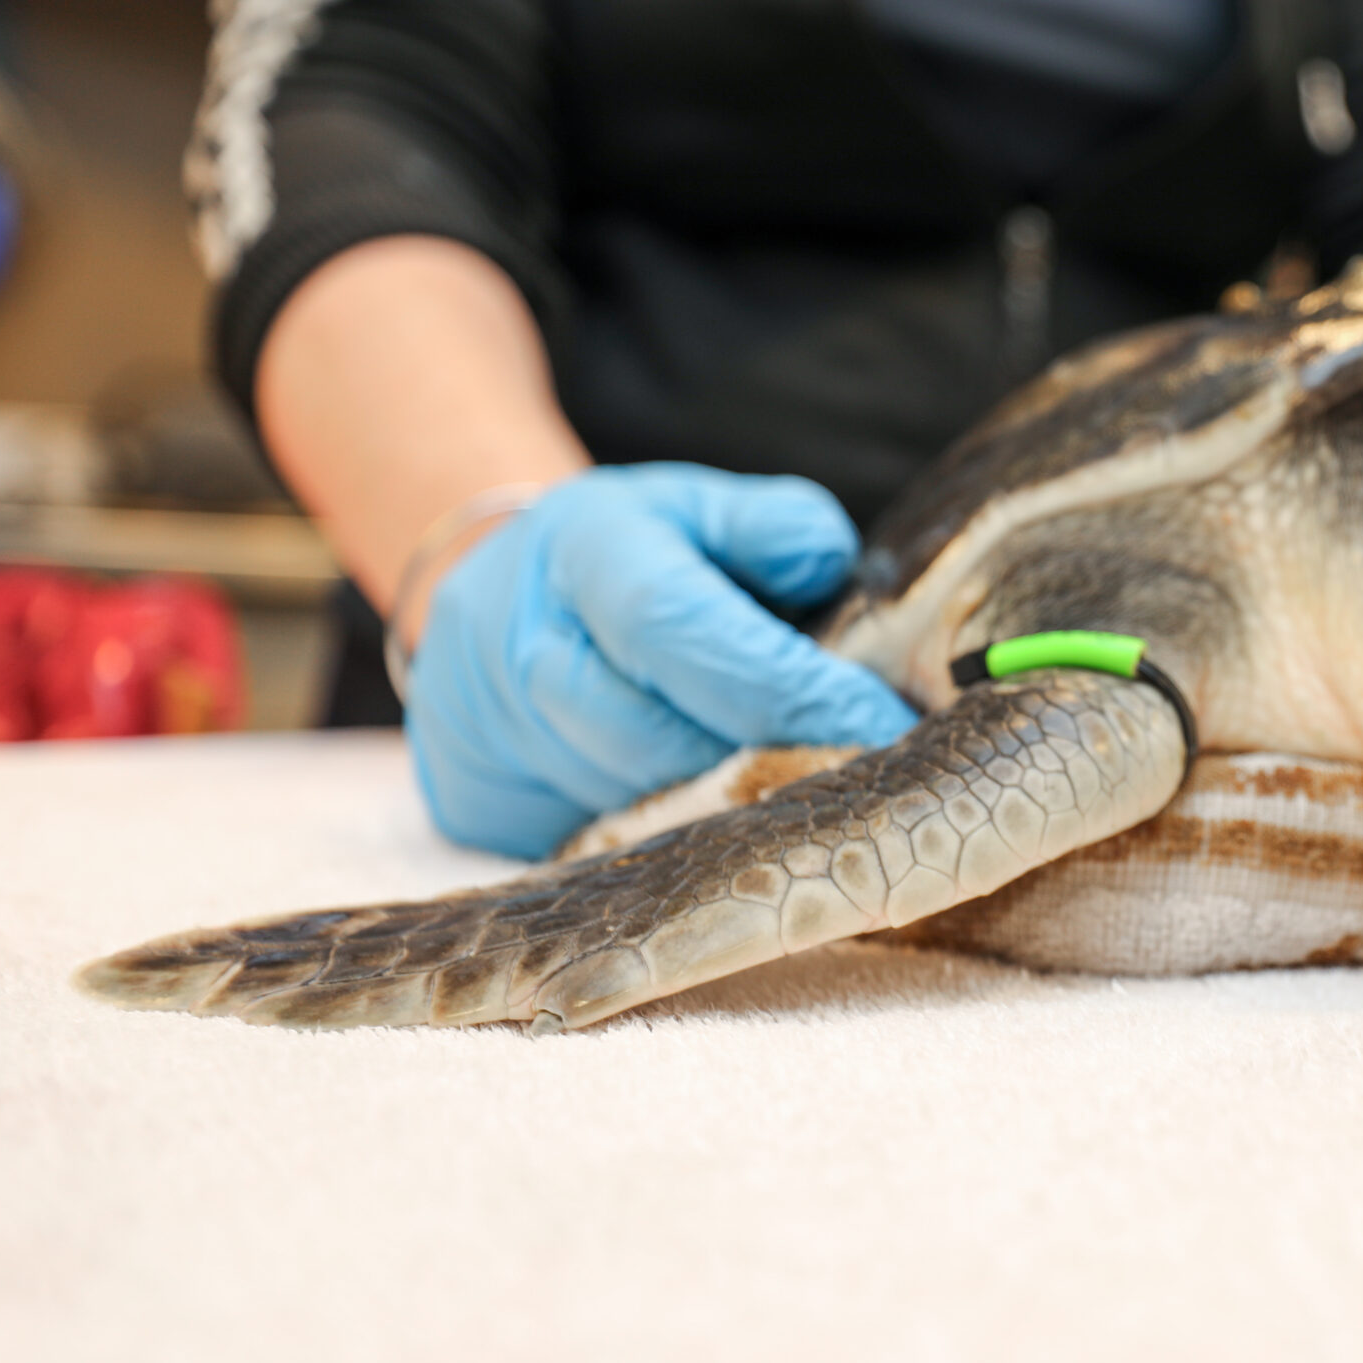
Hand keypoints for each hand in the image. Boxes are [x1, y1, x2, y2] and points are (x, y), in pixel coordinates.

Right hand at [405, 463, 916, 857]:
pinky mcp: (479, 808)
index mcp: (586, 552)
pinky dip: (669, 852)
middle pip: (657, 738)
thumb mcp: (702, 510)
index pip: (684, 630)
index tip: (882, 725)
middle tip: (865, 783)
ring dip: (729, 816)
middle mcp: (522, 645)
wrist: (492, 599)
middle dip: (774, 766)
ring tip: (807, 806)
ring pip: (631, 810)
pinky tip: (728, 835)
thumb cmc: (632, 557)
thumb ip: (777, 529)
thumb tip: (829, 569)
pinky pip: (592, 851)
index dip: (789, 688)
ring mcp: (488, 736)